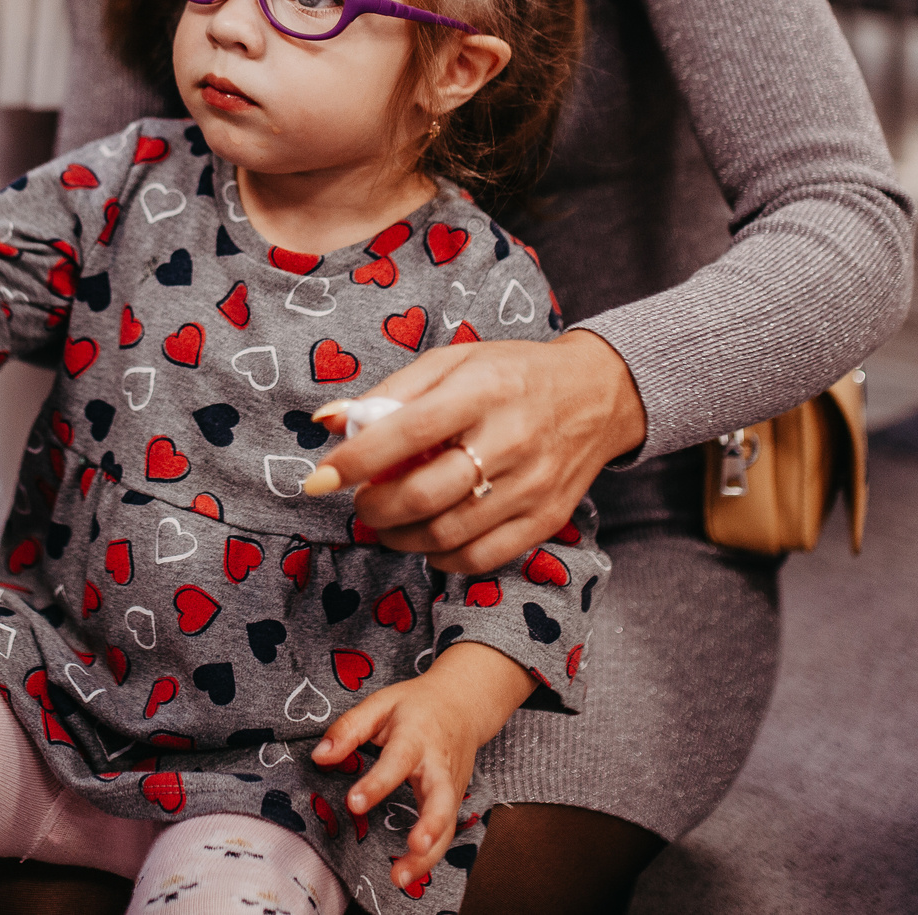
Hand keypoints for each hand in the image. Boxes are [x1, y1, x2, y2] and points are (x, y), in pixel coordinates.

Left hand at [302, 332, 642, 574]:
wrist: (597, 395)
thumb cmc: (512, 374)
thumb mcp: (454, 361)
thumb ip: (391, 391)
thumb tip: (327, 421)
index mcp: (482, 390)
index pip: (409, 430)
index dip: (357, 459)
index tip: (320, 479)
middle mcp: (511, 438)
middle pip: (425, 493)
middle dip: (375, 508)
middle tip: (361, 503)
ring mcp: (532, 485)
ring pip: (448, 532)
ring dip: (400, 537)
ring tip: (385, 523)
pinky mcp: (546, 519)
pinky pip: (481, 557)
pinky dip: (441, 557)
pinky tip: (427, 540)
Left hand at [310, 643, 530, 890]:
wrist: (462, 704)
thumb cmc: (417, 705)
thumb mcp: (380, 704)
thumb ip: (348, 728)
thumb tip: (319, 757)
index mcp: (417, 736)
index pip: (398, 761)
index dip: (377, 783)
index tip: (354, 803)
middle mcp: (439, 765)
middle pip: (441, 799)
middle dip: (430, 826)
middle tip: (413, 847)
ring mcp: (451, 786)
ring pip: (447, 825)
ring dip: (429, 855)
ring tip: (402, 878)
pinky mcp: (454, 802)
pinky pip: (446, 832)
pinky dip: (431, 857)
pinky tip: (409, 873)